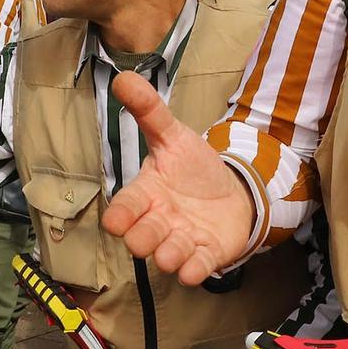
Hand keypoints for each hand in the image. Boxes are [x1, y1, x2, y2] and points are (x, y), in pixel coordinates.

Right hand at [102, 72, 255, 285]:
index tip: (115, 222)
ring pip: (168, 255)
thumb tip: (124, 77)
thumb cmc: (193, 168)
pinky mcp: (206, 254)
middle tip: (145, 236)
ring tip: (171, 254)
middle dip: (142, 238)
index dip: (120, 215)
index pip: (126, 207)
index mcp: (147, 193)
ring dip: (168, 256)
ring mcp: (182, 240)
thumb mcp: (174, 136)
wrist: (232, 190)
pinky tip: (194, 268)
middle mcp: (160, 221)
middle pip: (142, 237)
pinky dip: (195, 271)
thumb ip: (149, 111)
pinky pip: (197, 268)